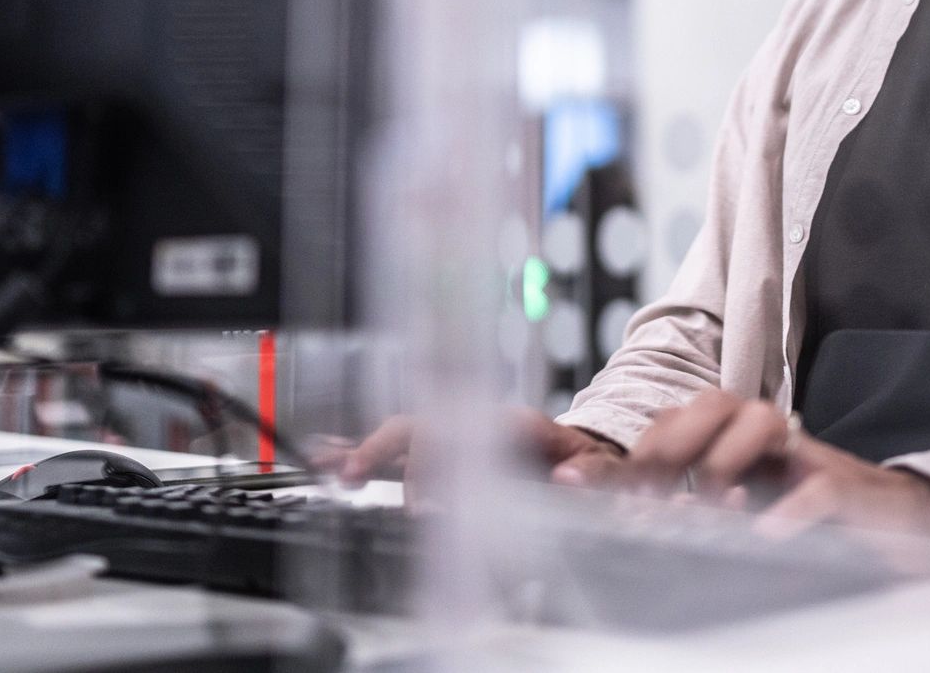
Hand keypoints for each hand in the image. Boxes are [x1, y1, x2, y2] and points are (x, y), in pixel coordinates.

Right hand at [323, 407, 625, 488]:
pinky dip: (365, 454)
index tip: (421, 507)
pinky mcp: (447, 455)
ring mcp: (458, 436)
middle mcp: (476, 424)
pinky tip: (330, 460)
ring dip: (364, 449)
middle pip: (420, 427)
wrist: (583, 455)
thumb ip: (592, 473)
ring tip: (327, 466)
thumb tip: (568, 480)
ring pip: (403, 435)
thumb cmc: (588, 462)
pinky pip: (401, 452)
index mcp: (512, 424)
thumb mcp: (602, 465)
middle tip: (352, 478)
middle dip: (382, 449)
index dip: (435, 466)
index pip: (462, 434)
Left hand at [620, 389, 929, 574]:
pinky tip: (766, 536)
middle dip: (673, 445)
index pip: (682, 417)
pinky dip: (790, 513)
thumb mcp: (753, 509)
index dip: (645, 448)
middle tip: (652, 496)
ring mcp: (811, 459)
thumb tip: (650, 515)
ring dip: (724, 461)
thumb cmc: (819, 518)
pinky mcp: (851, 492)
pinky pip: (818, 488)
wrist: (902, 527)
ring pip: (760, 422)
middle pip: (715, 404)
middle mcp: (773, 438)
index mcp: (741, 441)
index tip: (616, 493)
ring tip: (710, 505)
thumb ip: (706, 507)